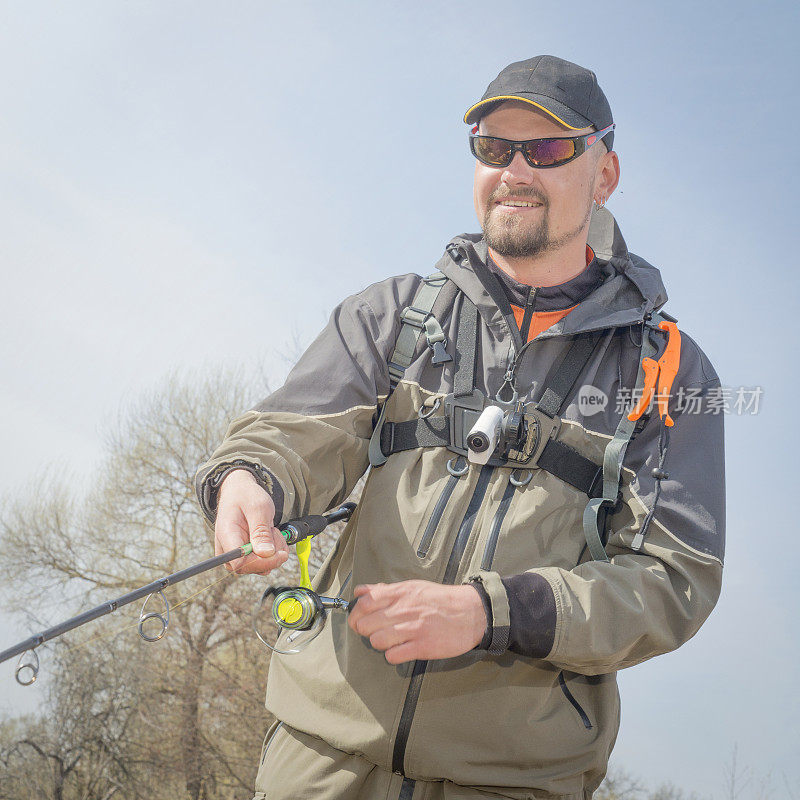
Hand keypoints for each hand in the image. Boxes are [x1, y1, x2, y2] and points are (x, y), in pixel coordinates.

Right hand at [214, 469, 288, 574]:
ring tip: (271, 529)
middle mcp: (228, 549)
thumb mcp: (259, 508)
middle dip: (271, 555)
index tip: (279, 553)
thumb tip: (266, 554)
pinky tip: (271, 535)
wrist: (240, 491)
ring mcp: (236, 554)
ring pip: (259, 567)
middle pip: (250, 567)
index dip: (261, 562)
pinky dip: (274, 551)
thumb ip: (261, 531)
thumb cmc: (247, 496)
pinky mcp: (245, 555)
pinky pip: (262, 562)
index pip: (240, 563)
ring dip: (274, 551)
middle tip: (275, 532)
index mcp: (227, 536)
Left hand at [348, 580, 487, 663]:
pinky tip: (401, 649)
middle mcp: (404, 609)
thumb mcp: (413, 587)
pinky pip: (393, 656)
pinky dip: (393, 655)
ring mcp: (413, 629)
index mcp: (401, 593)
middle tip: (374, 632)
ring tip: (390, 641)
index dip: (356, 614)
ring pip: (377, 641)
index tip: (357, 620)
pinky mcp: (422, 647)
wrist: (470, 613)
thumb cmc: (440, 600)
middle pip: (366, 625)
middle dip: (365, 631)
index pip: (365, 603)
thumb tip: (361, 592)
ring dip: (380, 643)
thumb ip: (385, 590)